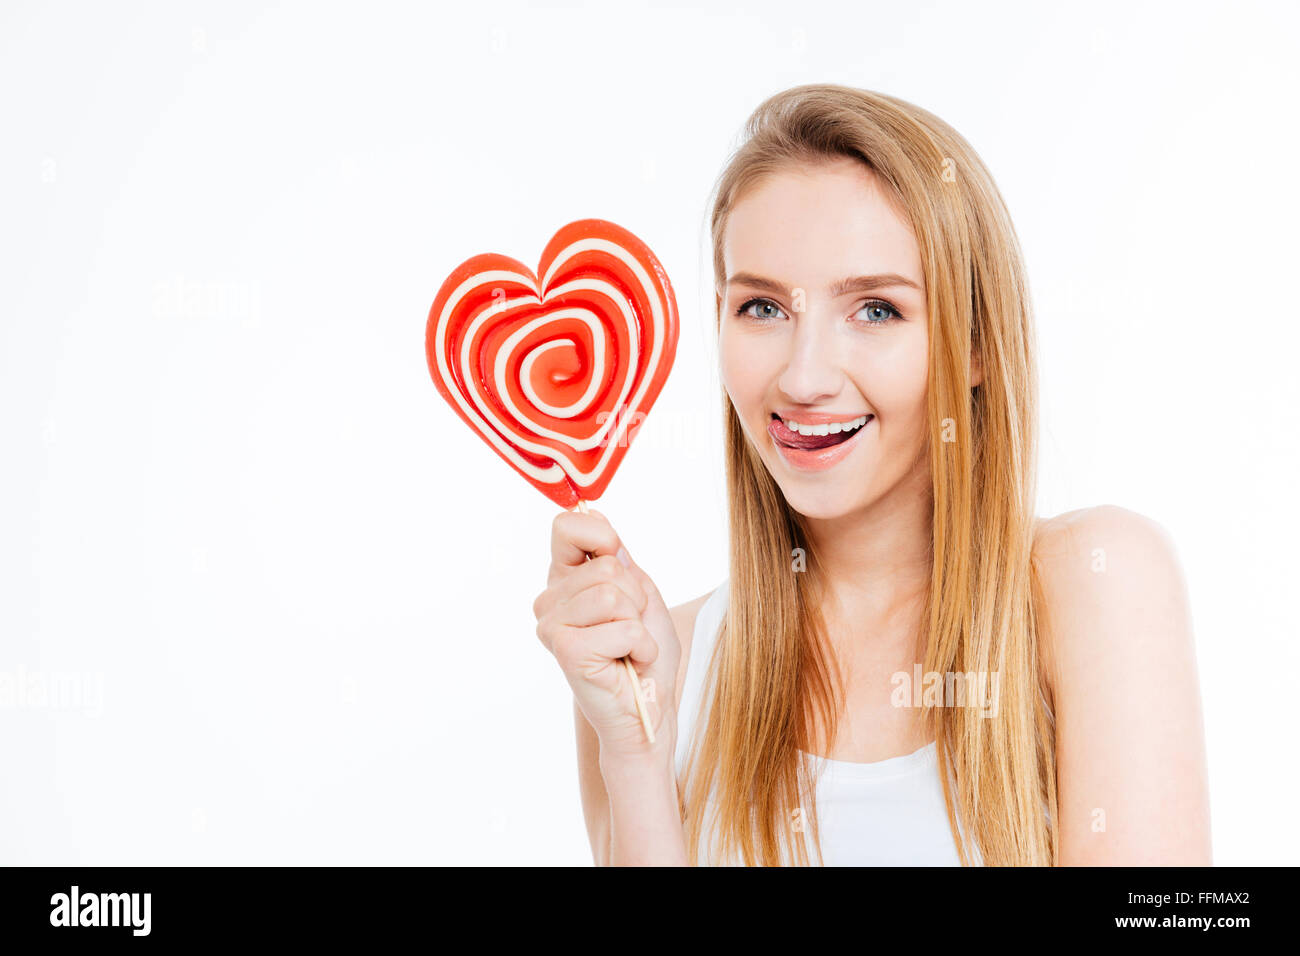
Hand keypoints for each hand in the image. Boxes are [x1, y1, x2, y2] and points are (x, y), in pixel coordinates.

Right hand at [532, 508, 680, 757]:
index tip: (619, 564)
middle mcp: (549, 599)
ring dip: (639, 624)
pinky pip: (623, 627)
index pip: (568, 526)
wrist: (649, 706)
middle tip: (631, 628)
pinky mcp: (567, 650)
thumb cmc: (644, 650)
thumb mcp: (639, 590)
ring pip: (613, 594)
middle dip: (636, 597)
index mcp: (564, 577)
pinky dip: (641, 646)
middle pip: (606, 565)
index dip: (603, 537)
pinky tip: (628, 663)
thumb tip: (593, 513)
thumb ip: (616, 557)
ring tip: (629, 647)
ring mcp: (552, 625)